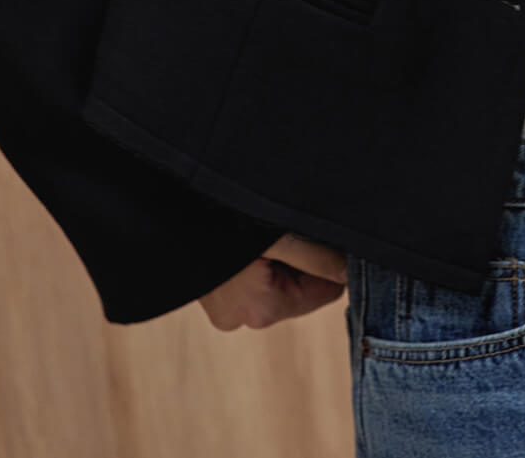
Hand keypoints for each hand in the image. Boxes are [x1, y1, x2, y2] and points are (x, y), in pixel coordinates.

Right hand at [197, 233, 349, 330]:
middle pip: (300, 287)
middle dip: (300, 259)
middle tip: (284, 227)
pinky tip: (248, 235)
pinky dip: (259, 258)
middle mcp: (241, 318)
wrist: (173, 207)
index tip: (318, 231)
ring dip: (279, 256)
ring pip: (277, 282)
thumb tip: (352, 272)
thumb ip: (320, 257)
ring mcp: (224, 309)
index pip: (324, 292)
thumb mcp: (282, 237)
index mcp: (261, 310)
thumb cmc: (227, 219)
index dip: (329, 262)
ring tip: (262, 228)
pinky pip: (253, 279)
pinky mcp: (214, 294)